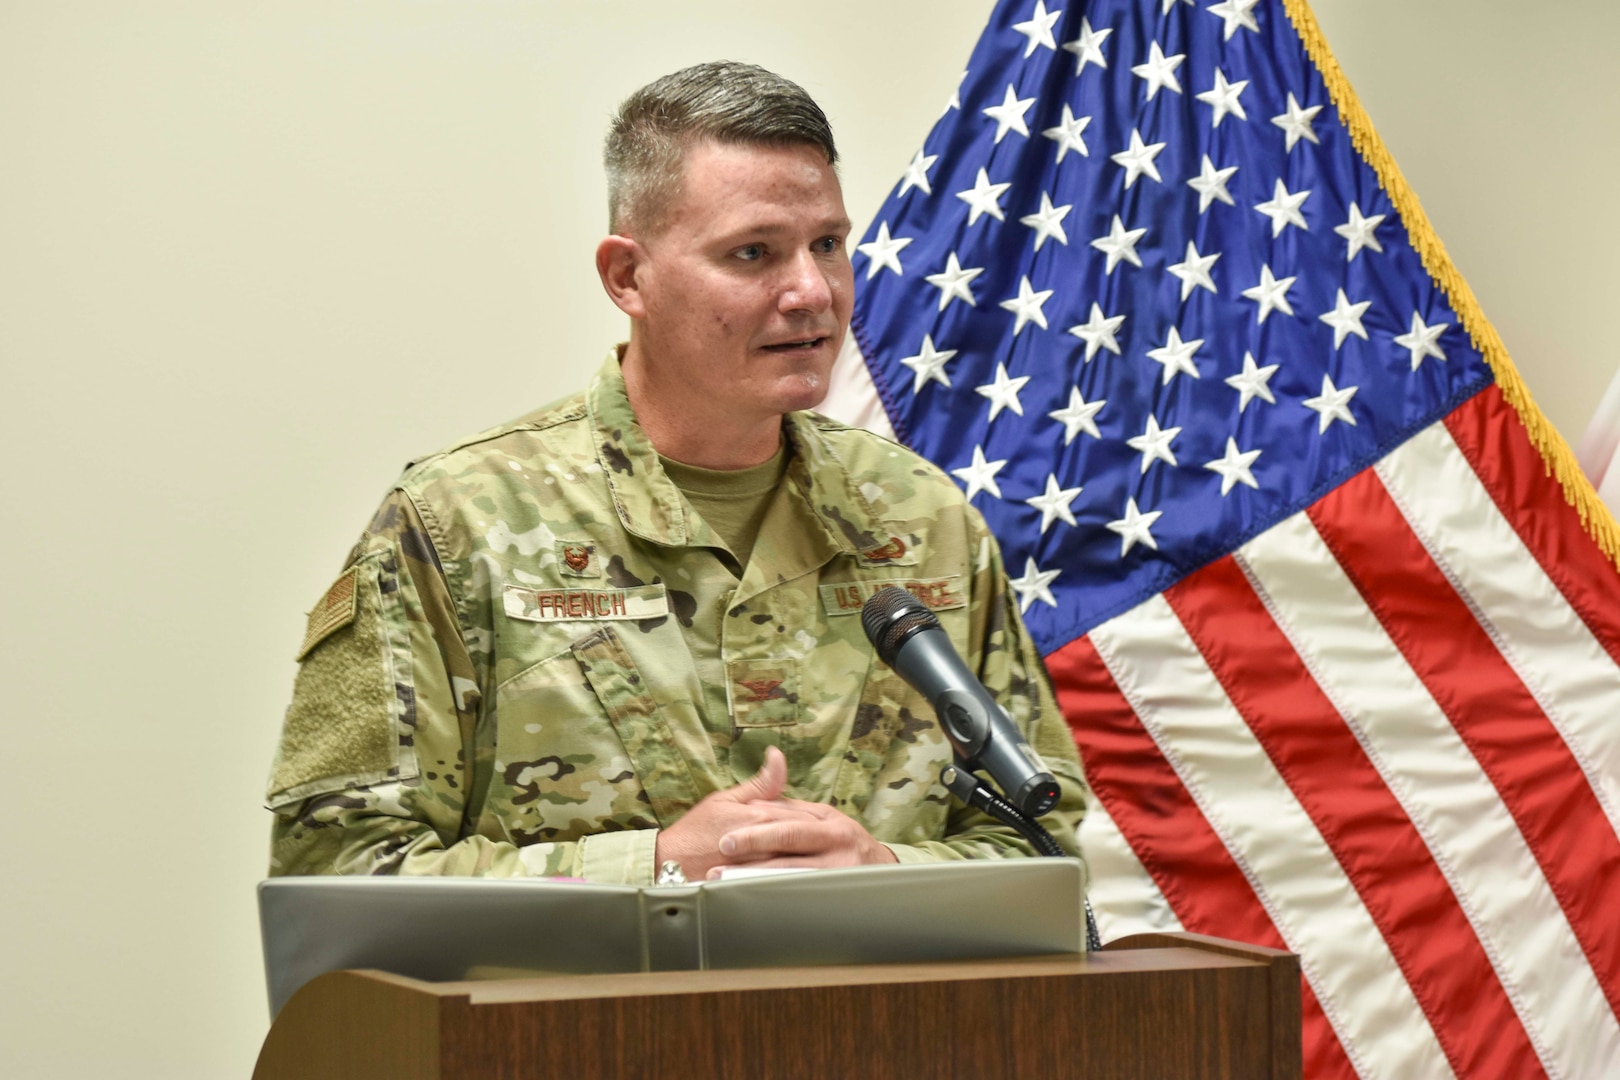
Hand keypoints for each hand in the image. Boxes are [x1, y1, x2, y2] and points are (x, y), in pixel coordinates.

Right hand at [655, 747, 818, 881]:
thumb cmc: (695, 832)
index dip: (811, 819)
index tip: (820, 823)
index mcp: (759, 816)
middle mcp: (763, 842)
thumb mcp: (725, 799)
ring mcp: (759, 867)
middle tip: (824, 843)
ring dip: (808, 860)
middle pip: (802, 839)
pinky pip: (782, 882)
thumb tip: (778, 756)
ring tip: (817, 861)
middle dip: (814, 839)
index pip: (801, 816)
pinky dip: (793, 878)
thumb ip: (760, 784)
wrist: (670, 864)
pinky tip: (800, 880)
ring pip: (797, 862)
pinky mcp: (754, 886)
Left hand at [709, 796, 898, 878]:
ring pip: (793, 868)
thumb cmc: (846, 846)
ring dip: (756, 872)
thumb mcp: (825, 821)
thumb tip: (755, 802)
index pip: (787, 816)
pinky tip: (755, 898)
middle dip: (754, 841)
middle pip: (790, 835)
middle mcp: (837, 838)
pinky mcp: (840, 892)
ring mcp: (840, 867)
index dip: (754, 823)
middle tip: (725, 846)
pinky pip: (802, 892)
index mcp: (828, 819)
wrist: (885, 875)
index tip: (727, 831)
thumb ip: (792, 810)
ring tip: (727, 878)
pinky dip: (776, 894)